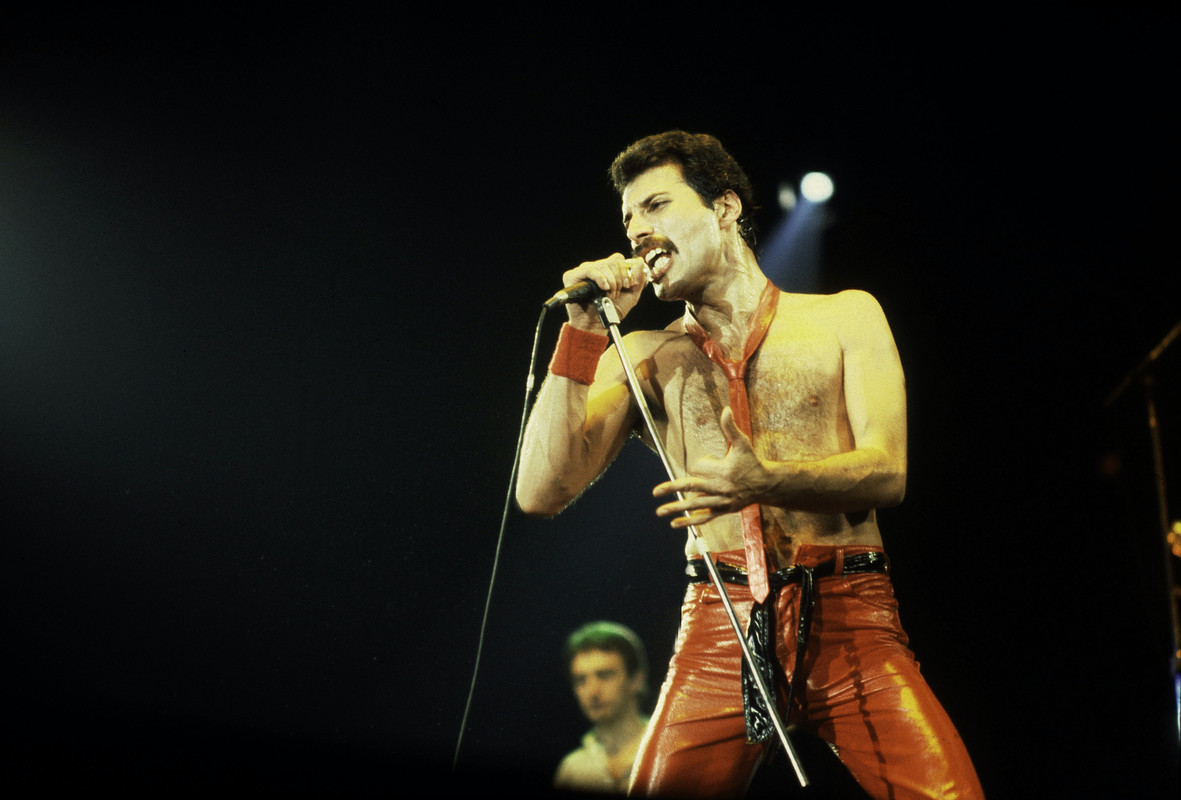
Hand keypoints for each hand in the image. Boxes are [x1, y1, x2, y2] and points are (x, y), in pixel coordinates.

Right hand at [561, 253, 645, 329]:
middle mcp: (595, 268)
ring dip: (609, 282)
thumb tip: (640, 261)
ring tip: (607, 295)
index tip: (627, 286)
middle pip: (611, 261)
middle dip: (618, 279)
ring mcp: (583, 271)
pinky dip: (599, 278)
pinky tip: (603, 288)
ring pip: (602, 265)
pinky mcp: (572, 276)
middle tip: (615, 294)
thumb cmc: (612, 311)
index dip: (624, 271)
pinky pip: (589, 270)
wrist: (597, 324)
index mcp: (607, 270)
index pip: (617, 259)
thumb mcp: (631, 295)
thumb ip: (638, 278)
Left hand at [652, 408, 771, 528]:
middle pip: (692, 487)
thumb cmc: (751, 462)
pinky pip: (704, 517)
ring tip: (660, 512)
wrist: (765, 485)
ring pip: (696, 505)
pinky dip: (690, 521)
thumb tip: (725, 409)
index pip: (700, 467)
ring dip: (677, 509)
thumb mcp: (742, 443)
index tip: (710, 462)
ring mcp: (721, 501)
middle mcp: (720, 487)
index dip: (702, 463)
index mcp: (724, 470)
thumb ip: (730, 427)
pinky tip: (675, 523)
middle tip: (655, 492)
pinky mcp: (722, 510)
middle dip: (673, 489)